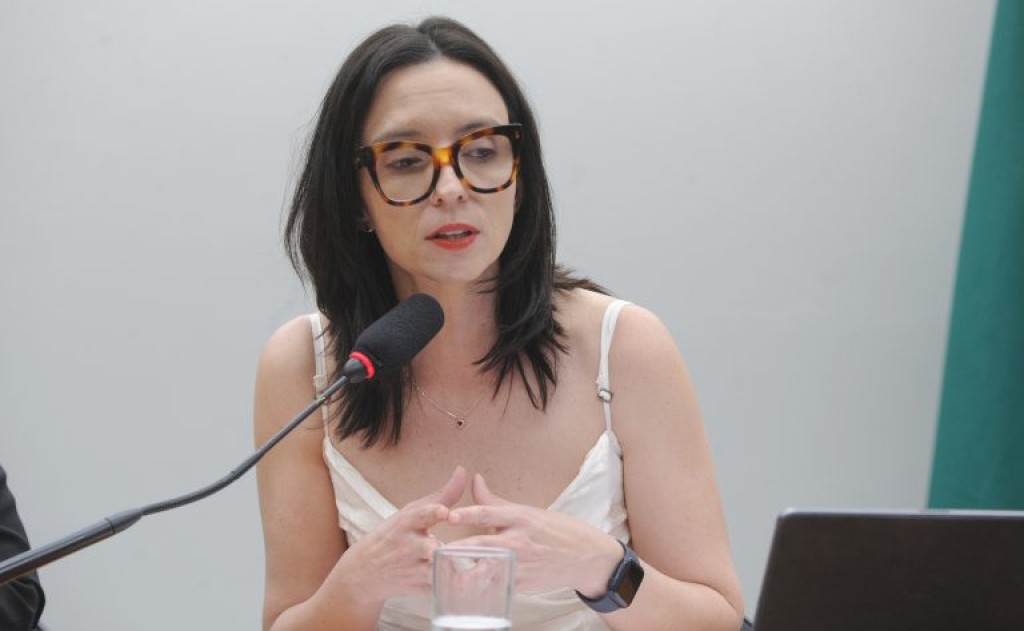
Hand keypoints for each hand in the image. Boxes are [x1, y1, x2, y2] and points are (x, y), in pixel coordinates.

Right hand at [345, 466, 467, 601]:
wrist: (365, 572)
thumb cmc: (395, 535)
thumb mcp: (413, 513)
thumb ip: (443, 495)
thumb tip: (463, 471)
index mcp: (407, 523)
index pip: (420, 515)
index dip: (433, 513)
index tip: (445, 512)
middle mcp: (408, 546)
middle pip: (429, 548)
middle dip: (441, 549)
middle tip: (463, 548)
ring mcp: (413, 569)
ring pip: (436, 572)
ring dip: (452, 570)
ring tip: (473, 568)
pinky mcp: (420, 588)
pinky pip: (441, 587)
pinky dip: (455, 586)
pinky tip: (472, 583)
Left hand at [445, 474, 621, 594]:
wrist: (584, 557)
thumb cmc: (555, 531)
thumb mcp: (528, 511)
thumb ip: (496, 502)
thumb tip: (473, 481)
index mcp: (521, 518)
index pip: (489, 513)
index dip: (467, 514)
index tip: (448, 516)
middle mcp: (519, 540)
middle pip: (482, 543)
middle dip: (458, 548)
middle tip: (436, 549)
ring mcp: (521, 564)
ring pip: (486, 567)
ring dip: (465, 571)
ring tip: (446, 572)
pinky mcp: (522, 583)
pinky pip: (496, 584)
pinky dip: (480, 586)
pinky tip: (463, 588)